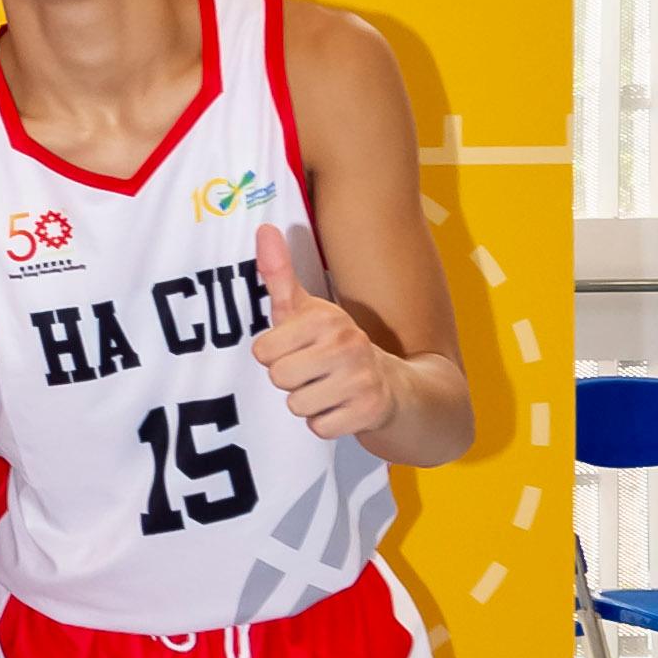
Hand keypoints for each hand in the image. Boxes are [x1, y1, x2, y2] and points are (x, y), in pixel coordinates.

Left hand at [250, 225, 396, 439]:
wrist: (396, 385)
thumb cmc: (336, 344)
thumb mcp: (306, 309)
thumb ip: (279, 273)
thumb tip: (263, 228)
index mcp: (327, 318)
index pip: (262, 351)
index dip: (274, 355)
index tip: (298, 350)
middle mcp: (348, 344)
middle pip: (278, 378)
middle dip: (290, 381)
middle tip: (315, 373)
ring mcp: (363, 378)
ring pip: (296, 405)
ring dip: (308, 403)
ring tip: (329, 389)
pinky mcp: (372, 411)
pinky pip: (319, 428)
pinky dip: (326, 424)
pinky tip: (343, 408)